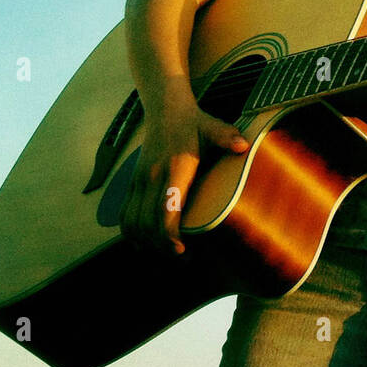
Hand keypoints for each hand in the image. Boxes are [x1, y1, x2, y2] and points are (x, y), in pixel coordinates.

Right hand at [119, 99, 249, 256]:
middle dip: (161, 246)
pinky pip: (124, 214)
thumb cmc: (193, 123)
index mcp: (173, 169)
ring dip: (144, 242)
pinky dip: (131, 232)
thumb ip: (226, 137)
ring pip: (131, 222)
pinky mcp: (133, 182)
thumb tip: (242, 146)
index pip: (164, 211)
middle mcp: (151, 178)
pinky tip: (145, 242)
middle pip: (146, 224)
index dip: (169, 236)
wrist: (165, 109)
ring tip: (165, 251)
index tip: (181, 250)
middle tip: (183, 256)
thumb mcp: (213, 127)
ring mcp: (139, 181)